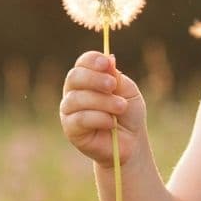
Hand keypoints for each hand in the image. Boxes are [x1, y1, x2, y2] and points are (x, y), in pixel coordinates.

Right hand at [60, 52, 146, 166]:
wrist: (131, 142)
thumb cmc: (128, 114)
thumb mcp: (128, 91)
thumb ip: (116, 77)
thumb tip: (108, 58)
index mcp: (88, 79)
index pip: (82, 63)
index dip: (92, 60)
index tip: (106, 64)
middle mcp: (74, 92)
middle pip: (74, 77)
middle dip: (94, 79)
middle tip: (112, 86)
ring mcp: (69, 111)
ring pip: (77, 98)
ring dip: (103, 102)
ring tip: (121, 107)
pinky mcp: (70, 129)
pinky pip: (79, 118)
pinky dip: (99, 118)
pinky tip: (111, 122)